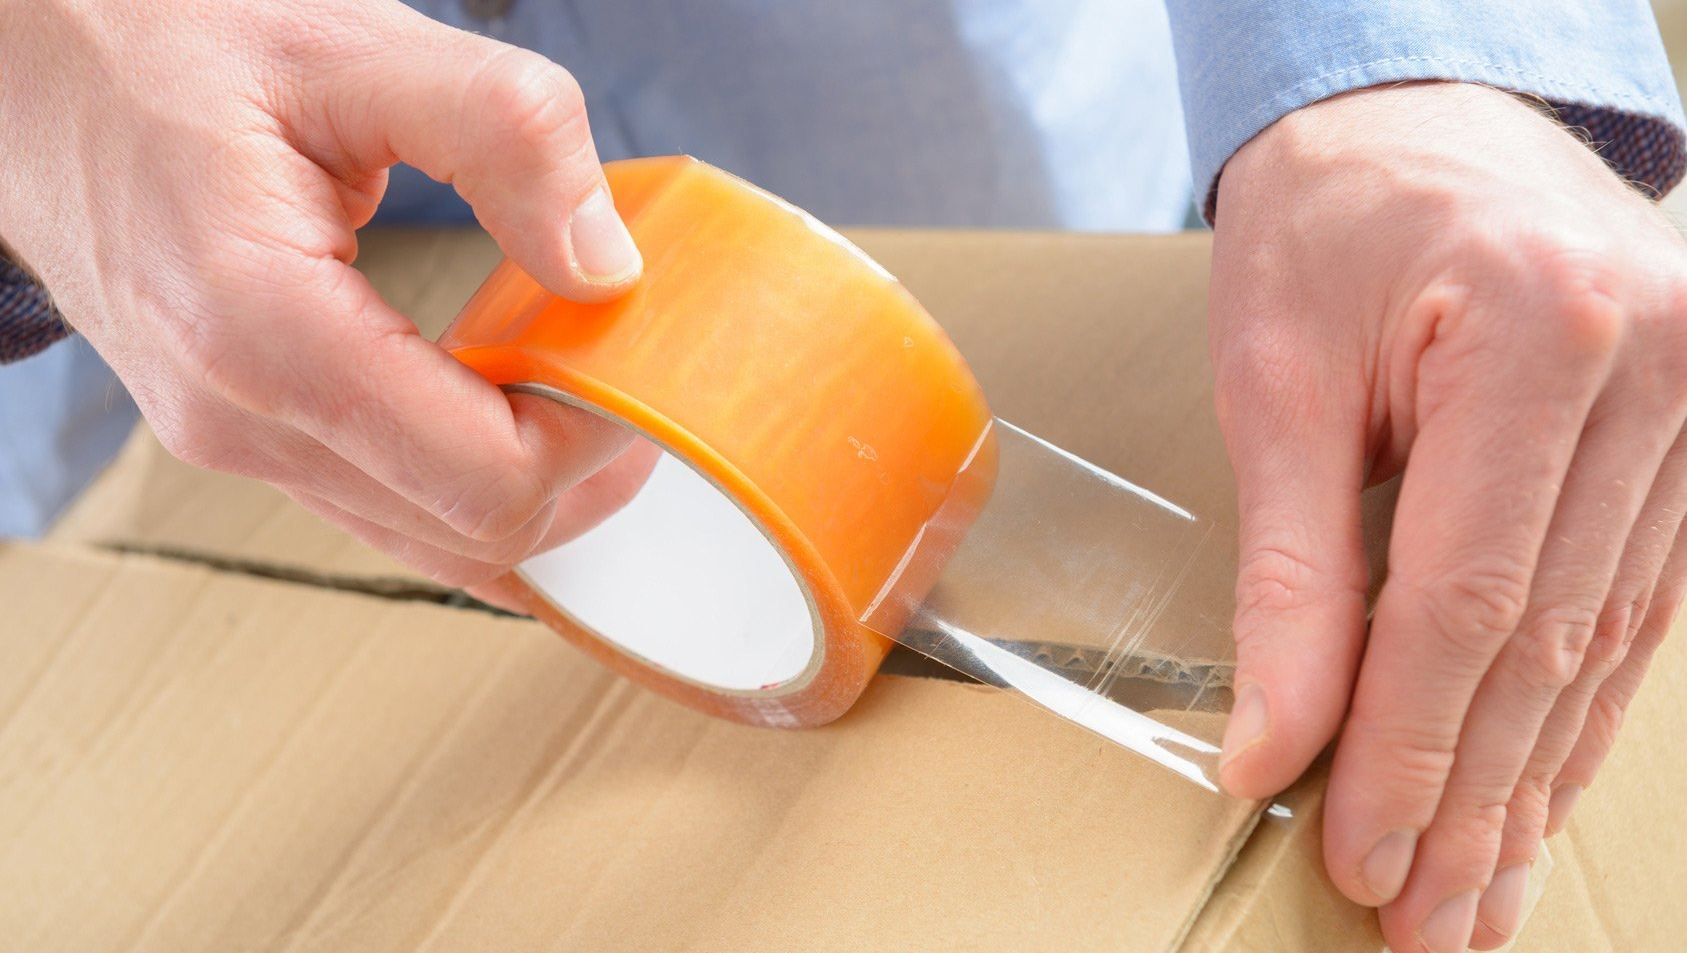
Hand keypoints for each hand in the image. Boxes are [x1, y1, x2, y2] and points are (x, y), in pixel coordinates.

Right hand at [0, 0, 657, 607]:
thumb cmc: (168, 40)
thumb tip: (606, 264)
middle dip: (582, 476)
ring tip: (588, 398)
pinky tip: (519, 424)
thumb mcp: (355, 46)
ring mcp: (233, 441)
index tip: (638, 363)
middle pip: (473, 534)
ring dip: (533, 490)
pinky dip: (469, 488)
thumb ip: (503, 135)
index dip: (595, 439)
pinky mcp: (242, 433)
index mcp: (262, 331)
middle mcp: (239, 419)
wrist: (32, 66)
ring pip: (432, 541)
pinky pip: (387, 510)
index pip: (485, 479)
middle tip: (636, 387)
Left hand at [1210, 81, 1686, 951]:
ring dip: (1532, 782)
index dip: (1410, 749)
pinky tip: (1536, 793)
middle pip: (1550, 641)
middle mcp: (1657, 370)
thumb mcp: (1276, 385)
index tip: (1358, 854)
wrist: (1413, 124)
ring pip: (1608, 645)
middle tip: (1425, 926)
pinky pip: (1637, 606)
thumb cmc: (1326, 228)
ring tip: (1474, 898)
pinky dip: (1574, 712)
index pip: (1470, 601)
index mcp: (1540, 333)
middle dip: (1475, 800)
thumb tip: (1273, 748)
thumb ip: (1290, 575)